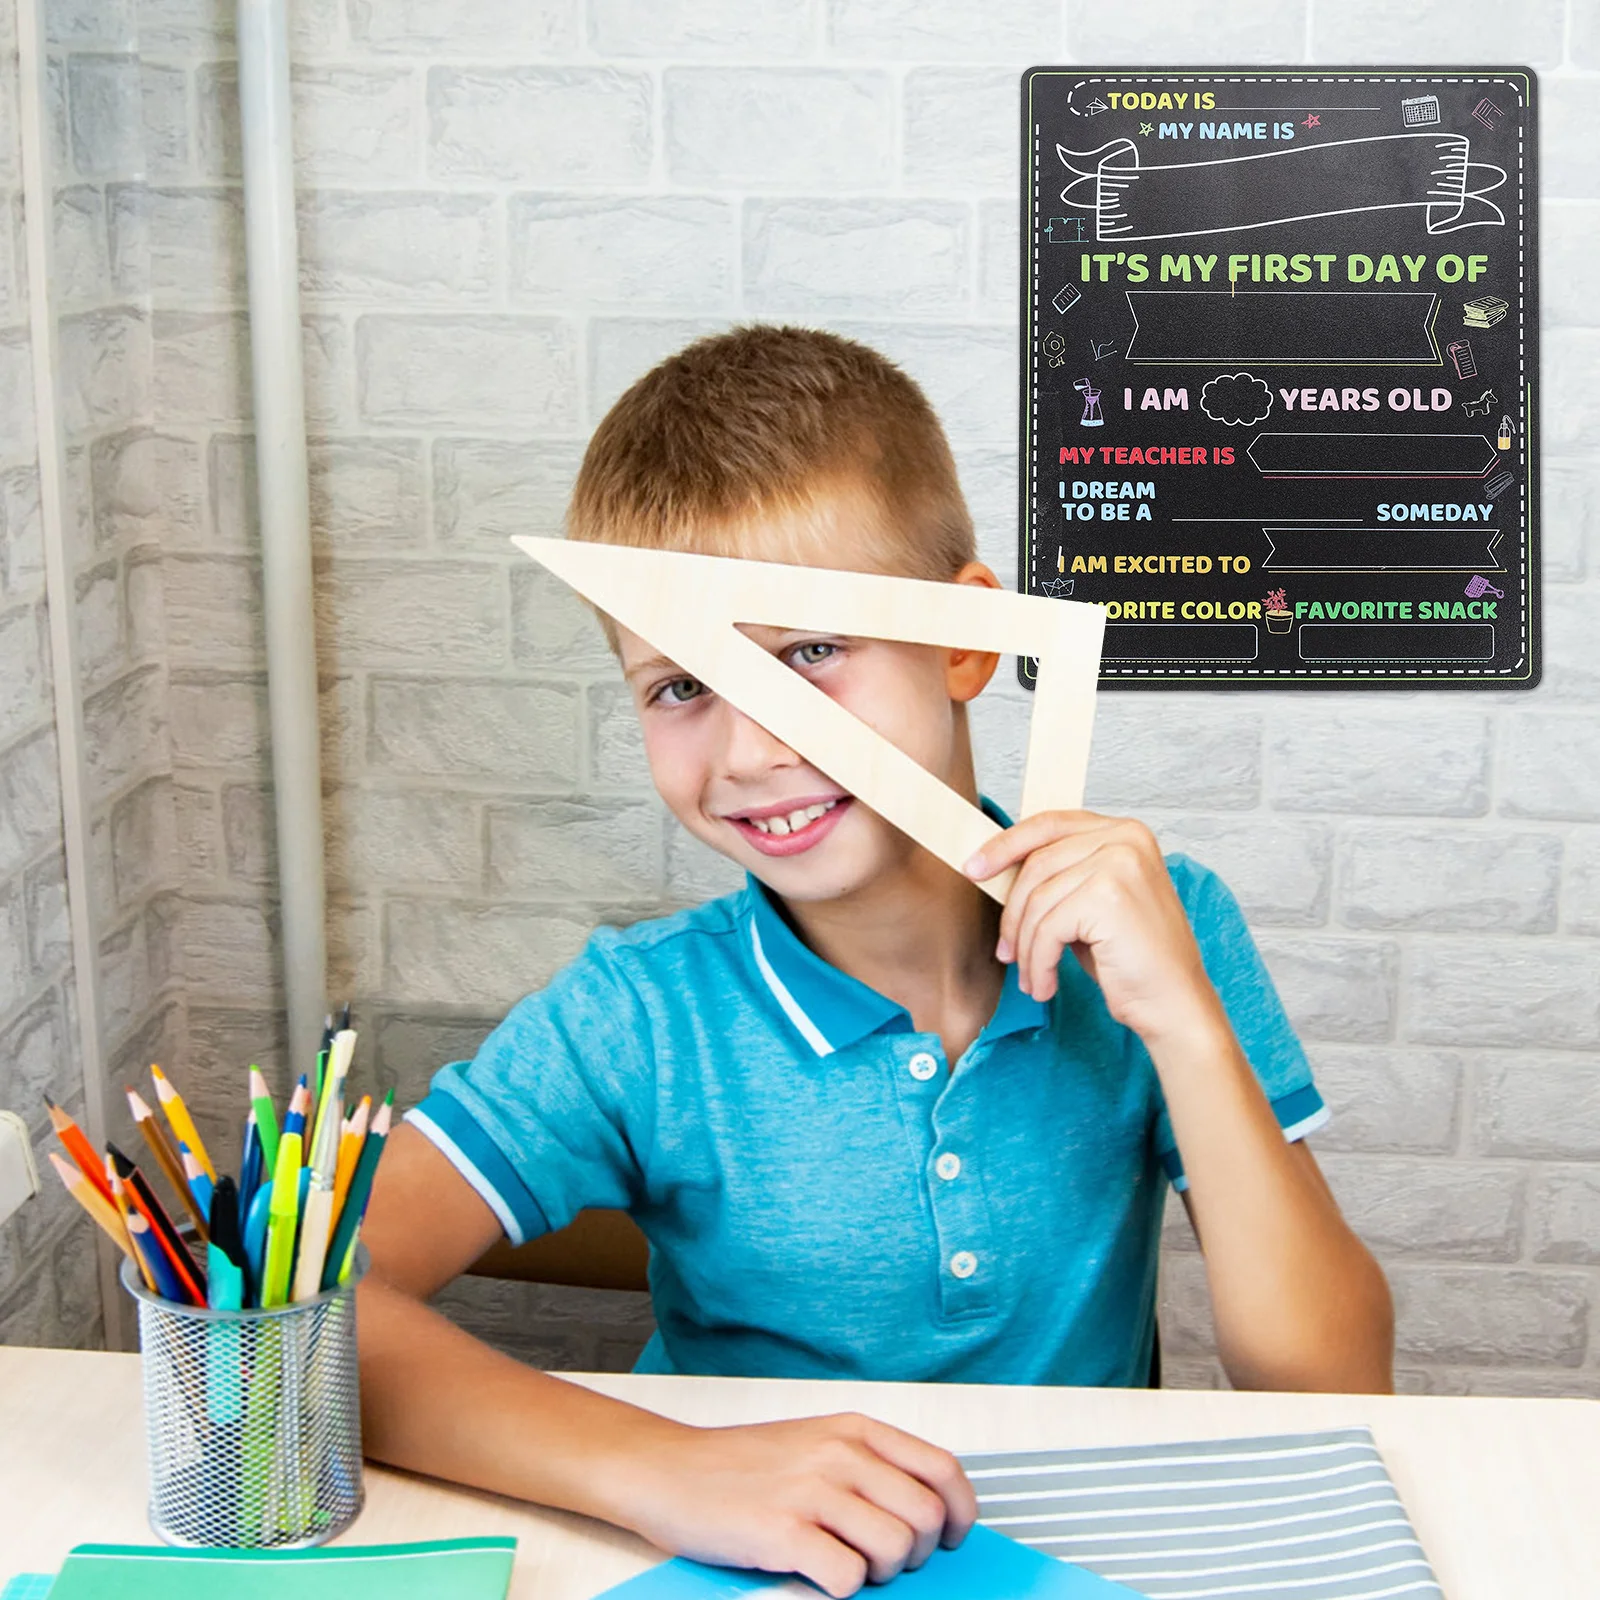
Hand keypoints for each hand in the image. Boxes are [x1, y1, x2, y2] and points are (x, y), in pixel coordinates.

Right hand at [616, 1412, 975, 1596]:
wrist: (667, 1470)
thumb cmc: (738, 1465)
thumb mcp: (812, 1444)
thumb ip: (864, 1470)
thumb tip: (922, 1518)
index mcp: (853, 1430)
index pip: (941, 1469)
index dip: (960, 1512)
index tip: (954, 1538)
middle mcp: (839, 1454)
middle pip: (926, 1517)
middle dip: (916, 1555)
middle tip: (885, 1562)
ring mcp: (812, 1491)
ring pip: (894, 1548)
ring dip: (879, 1574)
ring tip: (848, 1567)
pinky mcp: (783, 1532)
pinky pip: (846, 1577)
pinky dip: (841, 1589)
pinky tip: (816, 1575)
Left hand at [964, 810, 1219, 1045]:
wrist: (1174, 1004)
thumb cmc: (1131, 959)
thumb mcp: (1091, 903)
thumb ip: (1059, 877)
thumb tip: (996, 870)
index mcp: (1125, 831)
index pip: (1049, 824)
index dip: (1005, 845)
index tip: (974, 868)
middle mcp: (1126, 838)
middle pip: (1037, 864)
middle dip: (1013, 913)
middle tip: (1005, 950)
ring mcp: (1120, 863)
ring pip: (1038, 901)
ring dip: (1026, 947)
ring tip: (1031, 976)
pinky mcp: (1108, 897)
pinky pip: (1048, 928)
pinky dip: (1039, 963)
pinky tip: (1045, 985)